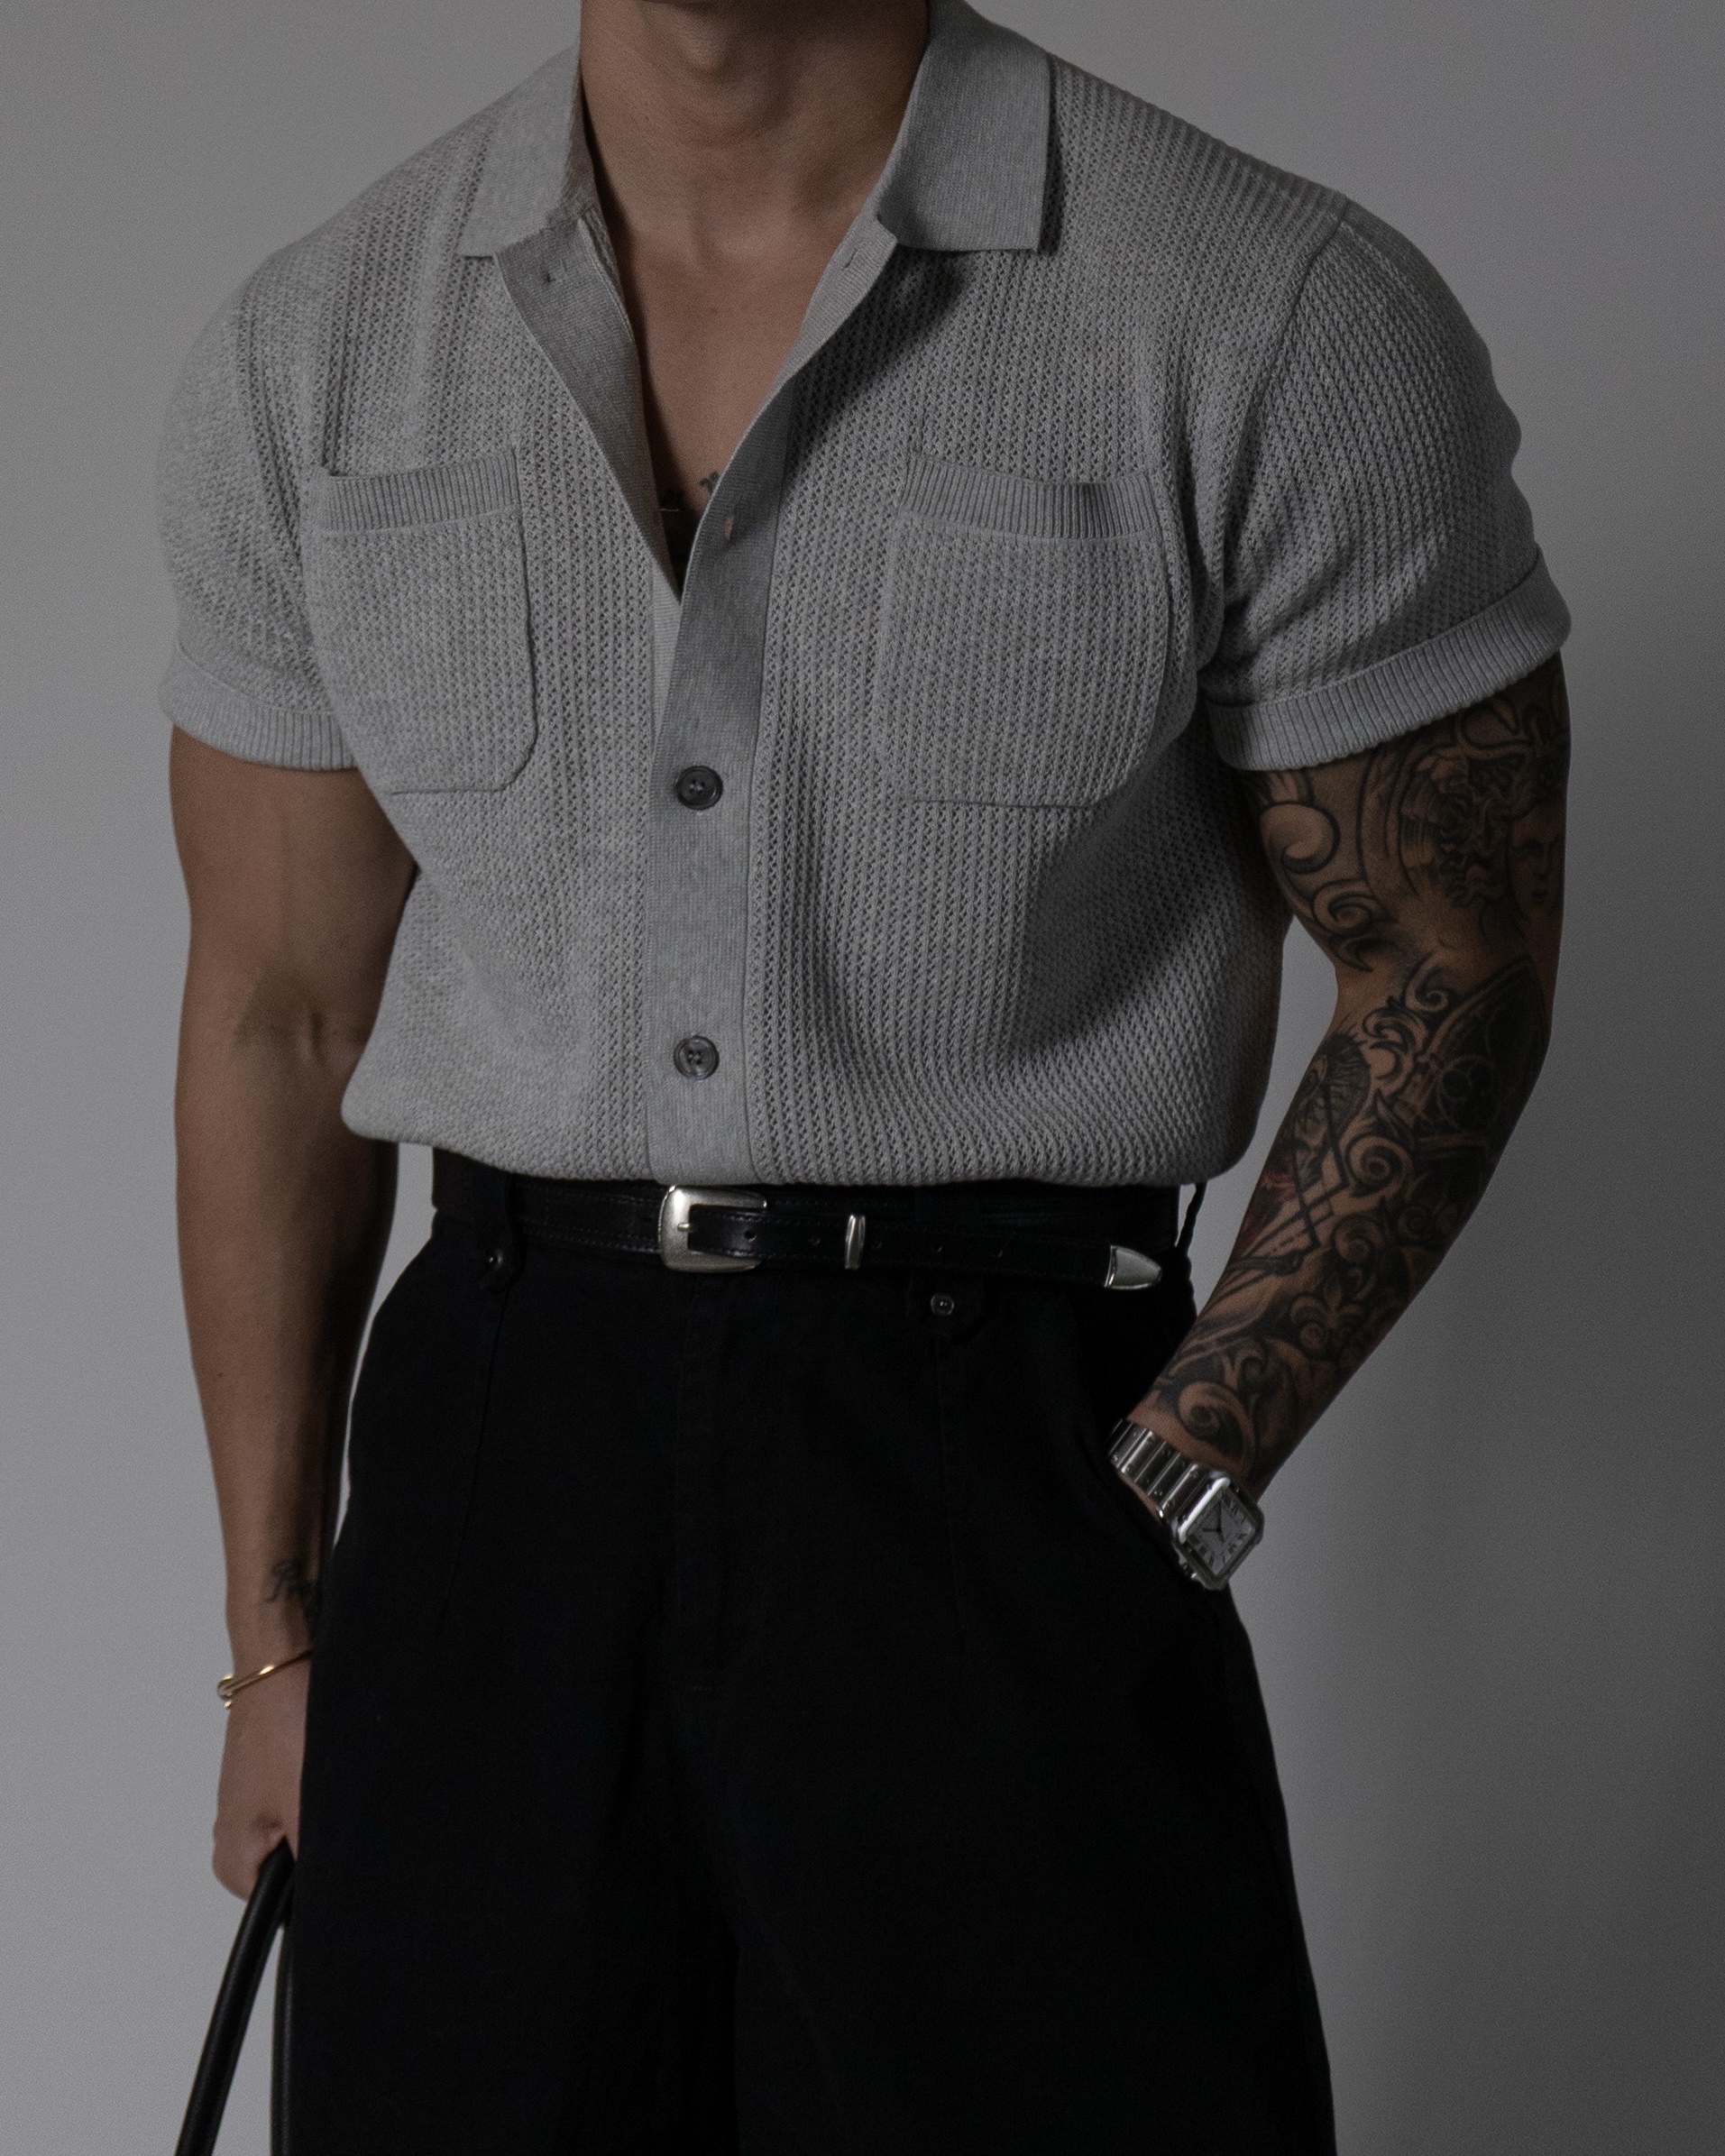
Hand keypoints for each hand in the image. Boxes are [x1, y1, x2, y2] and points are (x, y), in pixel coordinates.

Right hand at [212, 1657, 308, 1896]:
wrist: (282, 1659)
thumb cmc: (282, 1726)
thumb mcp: (304, 1807)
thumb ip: (313, 1865)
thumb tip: (329, 1906)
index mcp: (232, 1861)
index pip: (282, 1908)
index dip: (317, 1885)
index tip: (336, 1855)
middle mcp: (237, 1836)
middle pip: (295, 1868)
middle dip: (323, 1843)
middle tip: (332, 1807)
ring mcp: (256, 1803)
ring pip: (304, 1828)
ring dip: (324, 1811)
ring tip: (329, 1778)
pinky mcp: (273, 1775)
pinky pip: (303, 1797)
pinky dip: (320, 1786)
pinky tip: (329, 1763)